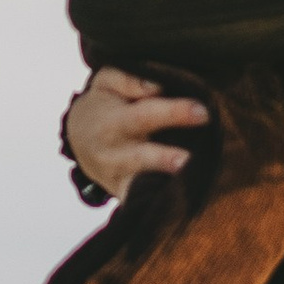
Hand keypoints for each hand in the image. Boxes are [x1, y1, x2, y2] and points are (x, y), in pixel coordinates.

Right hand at [65, 65, 207, 199]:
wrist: (80, 139)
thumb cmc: (104, 105)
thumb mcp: (107, 82)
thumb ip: (129, 79)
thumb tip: (157, 87)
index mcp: (112, 122)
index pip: (145, 115)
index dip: (173, 113)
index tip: (203, 112)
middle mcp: (113, 153)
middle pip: (141, 156)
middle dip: (164, 158)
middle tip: (190, 158)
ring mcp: (118, 177)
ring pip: (140, 185)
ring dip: (164, 186)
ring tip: (189, 184)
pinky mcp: (124, 193)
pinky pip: (140, 202)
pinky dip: (157, 203)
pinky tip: (181, 202)